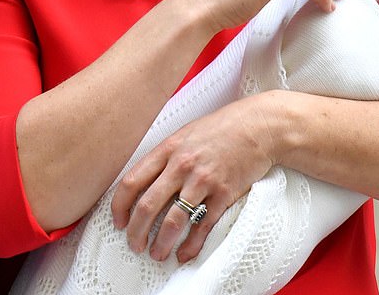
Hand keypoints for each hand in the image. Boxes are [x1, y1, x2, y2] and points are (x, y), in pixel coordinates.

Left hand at [111, 93, 279, 262]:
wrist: (259, 126)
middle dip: (136, 233)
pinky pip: (203, 226)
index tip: (119, 221)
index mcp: (168, 148)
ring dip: (161, 244)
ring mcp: (203, 180)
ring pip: (173, 221)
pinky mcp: (224, 193)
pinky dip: (191, 245)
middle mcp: (182, 165)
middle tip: (135, 245)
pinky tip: (184, 253)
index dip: (119, 207)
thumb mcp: (186, 133)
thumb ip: (166, 155)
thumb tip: (145, 181)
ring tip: (158, 254)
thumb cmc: (222, 127)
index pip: (132, 182)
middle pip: (147, 207)